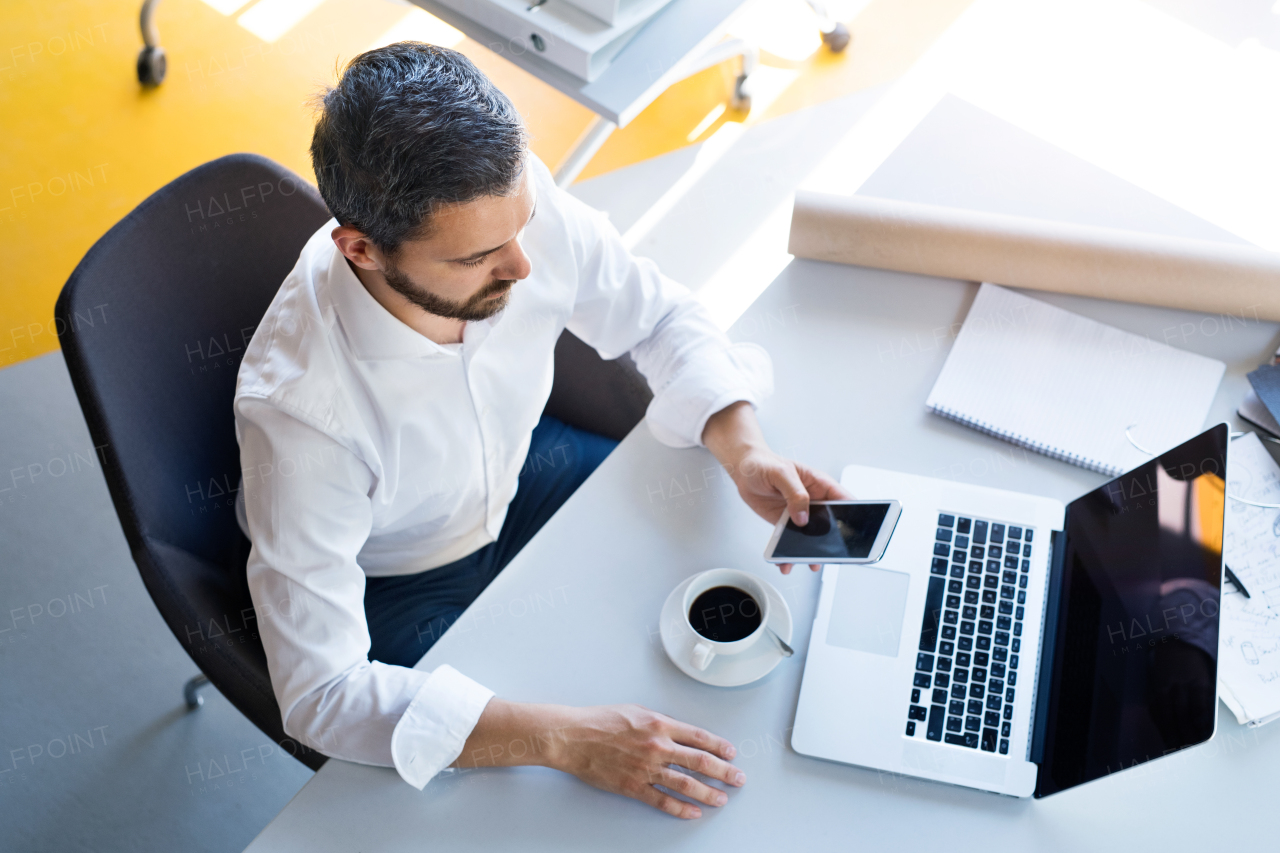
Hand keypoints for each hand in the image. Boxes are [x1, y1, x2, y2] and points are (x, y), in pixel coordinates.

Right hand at [547, 704, 744, 818]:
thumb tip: (678, 731)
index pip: (699, 737)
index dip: (719, 746)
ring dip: (708, 793)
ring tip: (721, 798)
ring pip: (686, 784)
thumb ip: (659, 721)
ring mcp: (646, 769)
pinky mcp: (634, 786)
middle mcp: (657, 747)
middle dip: (723, 772)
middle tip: (738, 778)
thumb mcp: (636, 710)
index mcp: (659, 725)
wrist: (573, 737)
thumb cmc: (600, 720)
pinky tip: (693, 811)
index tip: (731, 753)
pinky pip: (663, 800)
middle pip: (699, 762)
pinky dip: (681, 808)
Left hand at [729, 447, 850, 572]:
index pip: (844, 501)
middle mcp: (813, 502)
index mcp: (820, 485)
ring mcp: (800, 514)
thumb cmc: (764, 463)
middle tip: (831, 553)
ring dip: (811, 551)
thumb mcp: (782, 473)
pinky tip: (785, 562)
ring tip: (811, 563)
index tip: (855, 531)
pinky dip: (789, 554)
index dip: (854, 515)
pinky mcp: (785, 523)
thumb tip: (803, 517)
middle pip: (831, 525)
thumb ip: (795, 493)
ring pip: (812, 537)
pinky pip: (791, 541)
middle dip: (833, 541)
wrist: (744, 471)